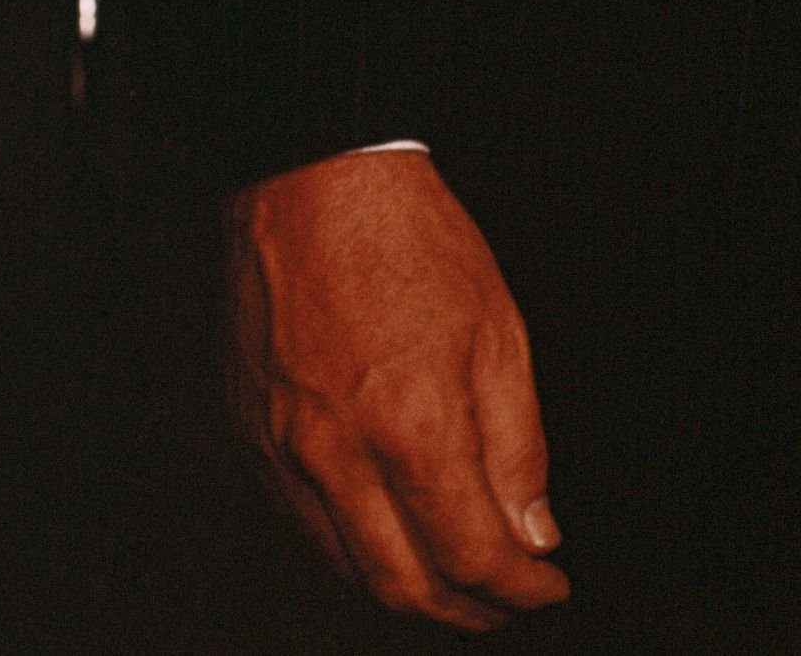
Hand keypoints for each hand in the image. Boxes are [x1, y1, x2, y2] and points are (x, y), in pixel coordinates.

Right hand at [224, 151, 569, 627]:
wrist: (316, 188)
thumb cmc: (413, 244)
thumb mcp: (500, 331)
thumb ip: (518, 443)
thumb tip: (535, 530)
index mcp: (414, 424)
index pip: (471, 552)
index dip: (517, 588)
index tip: (548, 588)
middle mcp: (340, 455)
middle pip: (404, 585)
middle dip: (464, 612)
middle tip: (505, 605)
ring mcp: (286, 456)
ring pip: (349, 571)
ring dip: (410, 593)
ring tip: (458, 586)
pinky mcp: (252, 445)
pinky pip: (305, 532)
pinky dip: (353, 556)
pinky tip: (390, 542)